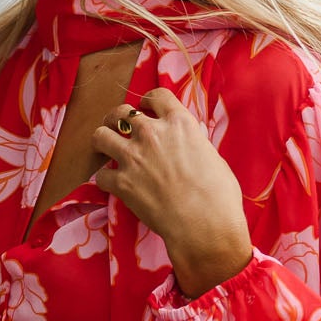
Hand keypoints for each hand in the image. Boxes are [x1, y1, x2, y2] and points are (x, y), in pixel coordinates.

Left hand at [93, 88, 253, 297]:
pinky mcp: (122, 183)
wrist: (205, 225)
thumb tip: (187, 148)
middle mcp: (152, 134)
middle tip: (118, 129)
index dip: (148, 100)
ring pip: (101, 136)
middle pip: (120, 113)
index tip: (145, 108)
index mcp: (179, 123)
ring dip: (102, 141)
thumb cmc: (219, 195)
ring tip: (106, 150)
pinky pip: (101, 175)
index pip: (157, 95)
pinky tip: (113, 184)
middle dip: (116, 119)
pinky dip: (105, 180)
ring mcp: (133, 157)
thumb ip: (192, 144)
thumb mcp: (212, 156)